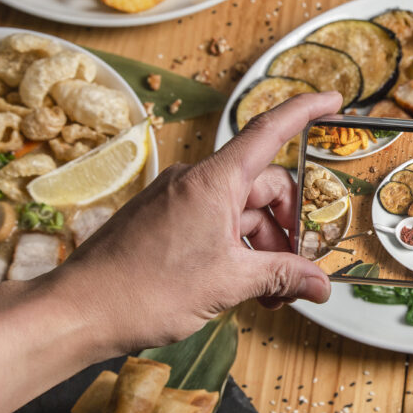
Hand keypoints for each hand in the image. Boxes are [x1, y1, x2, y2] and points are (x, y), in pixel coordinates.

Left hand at [53, 91, 342, 352]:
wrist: (79, 310)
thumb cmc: (146, 289)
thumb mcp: (229, 283)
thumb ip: (281, 276)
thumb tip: (321, 286)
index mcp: (214, 181)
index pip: (268, 131)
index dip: (304, 111)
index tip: (333, 101)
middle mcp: (196, 182)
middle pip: (264, 188)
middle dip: (288, 228)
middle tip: (298, 270)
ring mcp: (179, 201)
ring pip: (241, 213)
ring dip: (263, 248)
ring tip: (270, 293)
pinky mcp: (165, 222)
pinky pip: (216, 225)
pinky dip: (237, 251)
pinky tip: (244, 286)